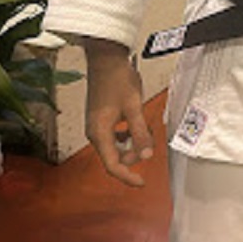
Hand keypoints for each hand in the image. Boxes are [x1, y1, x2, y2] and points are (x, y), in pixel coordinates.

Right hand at [84, 37, 153, 186]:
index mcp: (99, 133)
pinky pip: (114, 135)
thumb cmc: (117, 79)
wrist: (105, 59)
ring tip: (144, 129)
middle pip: (114, 157)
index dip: (128, 176)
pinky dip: (127, 134)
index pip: (113, 165)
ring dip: (131, 143)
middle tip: (148, 141)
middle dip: (133, 154)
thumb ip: (140, 132)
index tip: (142, 182)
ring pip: (115, 146)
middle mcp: (94, 132)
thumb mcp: (133, 107)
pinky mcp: (100, 118)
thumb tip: (147, 154)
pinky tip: (136, 125)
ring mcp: (96, 125)